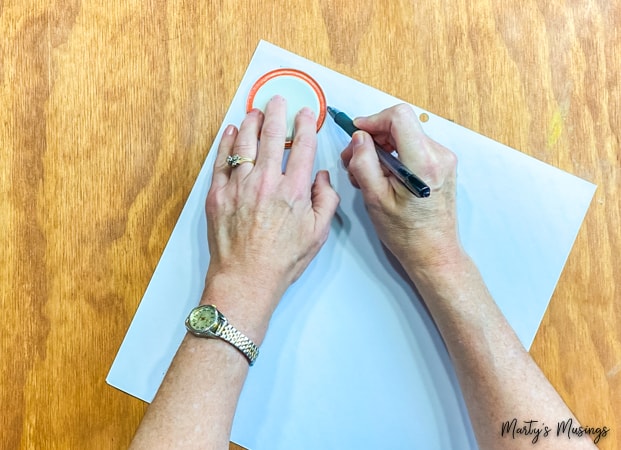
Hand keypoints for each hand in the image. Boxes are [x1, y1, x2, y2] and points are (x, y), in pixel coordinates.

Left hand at [204, 96, 339, 320]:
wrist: (245, 279)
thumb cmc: (283, 260)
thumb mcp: (319, 234)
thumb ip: (326, 200)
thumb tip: (321, 177)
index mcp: (294, 190)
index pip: (302, 146)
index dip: (305, 125)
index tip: (305, 114)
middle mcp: (266, 181)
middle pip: (272, 136)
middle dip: (276, 113)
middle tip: (277, 101)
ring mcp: (239, 186)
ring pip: (244, 143)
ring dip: (251, 122)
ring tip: (255, 111)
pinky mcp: (218, 194)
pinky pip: (222, 161)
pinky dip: (227, 143)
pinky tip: (231, 131)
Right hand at [340, 104, 462, 272]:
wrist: (433, 251)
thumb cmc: (406, 233)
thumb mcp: (374, 198)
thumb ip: (363, 162)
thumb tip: (359, 138)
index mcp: (423, 162)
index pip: (399, 116)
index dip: (373, 120)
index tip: (357, 132)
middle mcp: (438, 155)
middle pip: (400, 125)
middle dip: (373, 137)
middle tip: (353, 158)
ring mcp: (443, 159)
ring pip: (404, 135)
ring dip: (381, 148)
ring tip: (365, 172)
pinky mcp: (441, 164)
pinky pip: (412, 146)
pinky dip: (393, 155)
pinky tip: (382, 175)